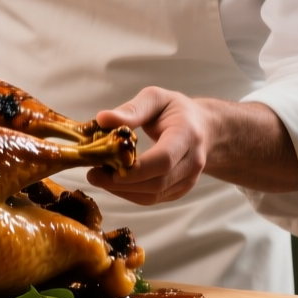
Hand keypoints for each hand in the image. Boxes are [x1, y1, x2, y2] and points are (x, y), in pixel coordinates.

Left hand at [86, 87, 211, 204]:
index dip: (136, 169)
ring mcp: (189, 180)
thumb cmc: (176, 111)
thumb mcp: (156, 99)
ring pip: (153, 195)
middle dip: (122, 182)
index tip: (107, 166)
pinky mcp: (180, 191)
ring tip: (99, 177)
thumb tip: (103, 119)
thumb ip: (132, 110)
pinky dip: (130, 193)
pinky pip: (153, 199)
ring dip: (122, 191)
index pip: (164, 160)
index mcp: (187, 135)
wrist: (203, 129)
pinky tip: (114, 181)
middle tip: (93, 173)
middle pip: (157, 182)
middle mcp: (193, 162)